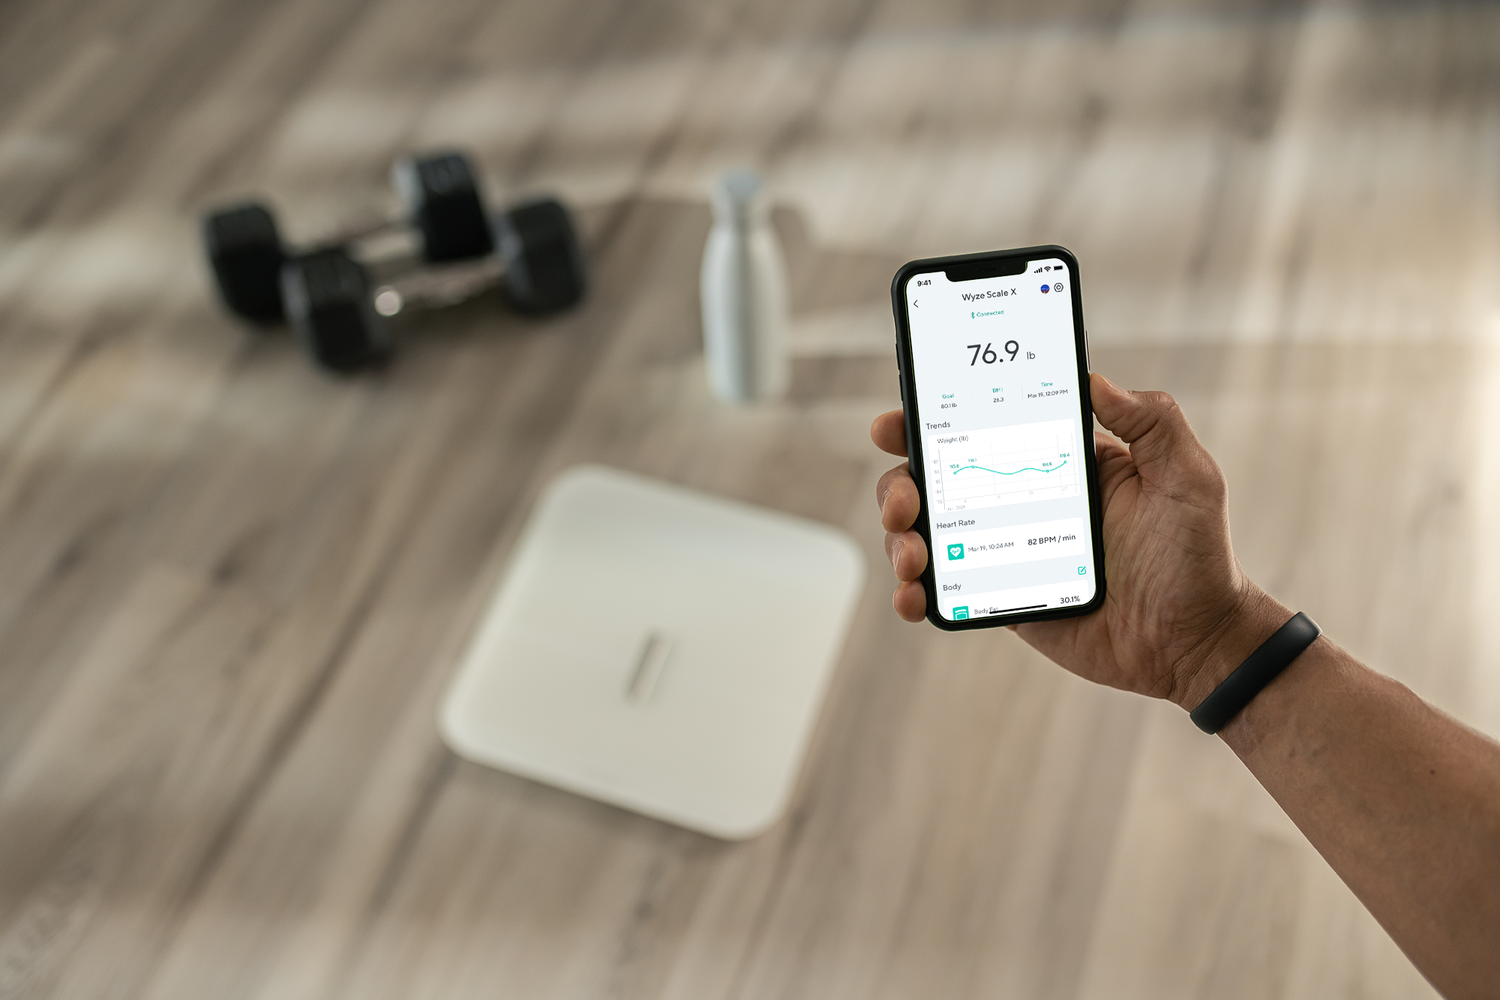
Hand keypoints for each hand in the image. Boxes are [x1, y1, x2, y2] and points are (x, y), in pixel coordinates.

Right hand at [871, 373, 1286, 708]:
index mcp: (1056, 458)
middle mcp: (1021, 497)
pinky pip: (944, 590)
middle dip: (898, 483)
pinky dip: (915, 593)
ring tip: (912, 558)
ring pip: (927, 532)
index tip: (896, 422)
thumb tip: (1095, 379)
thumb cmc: (1197, 555)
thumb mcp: (1188, 477)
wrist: (1194, 642)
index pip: (982, 424)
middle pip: (935, 477)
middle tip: (903, 502)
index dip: (928, 417)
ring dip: (899, 538)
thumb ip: (1152, 422)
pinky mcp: (1000, 597)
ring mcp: (1004, 549)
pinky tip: (914, 598)